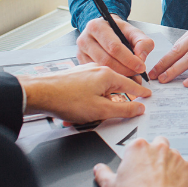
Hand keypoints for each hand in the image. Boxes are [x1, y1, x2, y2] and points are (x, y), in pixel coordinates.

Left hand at [19, 65, 150, 122]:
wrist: (39, 93)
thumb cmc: (67, 100)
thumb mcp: (101, 110)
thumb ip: (123, 110)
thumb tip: (139, 108)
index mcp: (108, 75)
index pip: (131, 84)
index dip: (140, 92)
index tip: (148, 95)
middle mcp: (98, 70)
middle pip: (116, 86)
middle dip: (118, 100)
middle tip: (122, 110)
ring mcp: (85, 72)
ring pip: (101, 89)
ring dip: (100, 103)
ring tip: (92, 116)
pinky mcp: (75, 78)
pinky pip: (90, 90)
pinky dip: (89, 101)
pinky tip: (81, 111)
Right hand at [77, 15, 154, 79]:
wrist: (106, 30)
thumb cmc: (119, 31)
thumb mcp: (134, 32)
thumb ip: (143, 42)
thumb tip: (141, 57)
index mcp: (97, 26)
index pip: (114, 47)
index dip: (129, 59)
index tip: (141, 67)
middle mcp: (85, 39)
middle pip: (106, 60)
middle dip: (125, 70)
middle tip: (137, 74)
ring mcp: (81, 52)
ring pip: (101, 69)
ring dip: (118, 75)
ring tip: (131, 77)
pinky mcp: (81, 62)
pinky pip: (96, 74)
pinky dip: (110, 78)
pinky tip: (120, 77)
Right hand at [93, 136, 187, 186]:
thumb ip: (103, 174)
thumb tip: (99, 169)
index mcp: (138, 148)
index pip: (138, 145)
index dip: (136, 157)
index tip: (136, 167)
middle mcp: (158, 148)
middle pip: (158, 143)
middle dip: (155, 154)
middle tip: (150, 172)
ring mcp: (176, 157)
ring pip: (173, 155)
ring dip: (169, 164)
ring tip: (161, 182)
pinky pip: (185, 169)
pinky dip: (180, 176)